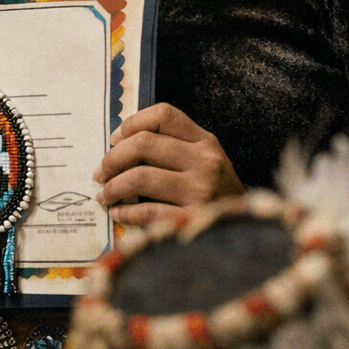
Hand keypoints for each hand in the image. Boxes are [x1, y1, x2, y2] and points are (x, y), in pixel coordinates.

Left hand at [91, 102, 243, 226]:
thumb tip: (118, 144)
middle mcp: (205, 162)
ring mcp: (201, 191)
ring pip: (140, 177)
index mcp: (206, 142)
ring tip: (105, 194)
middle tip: (101, 172)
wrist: (247, 233)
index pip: (164, 115)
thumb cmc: (216, 194)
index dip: (132, 123)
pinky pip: (147, 211)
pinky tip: (119, 213)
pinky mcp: (192, 219)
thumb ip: (172, 147)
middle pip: (144, 144)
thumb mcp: (204, 161)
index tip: (115, 139)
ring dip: (114, 187)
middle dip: (113, 158)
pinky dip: (126, 212)